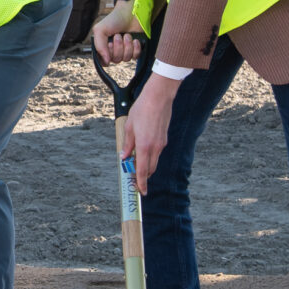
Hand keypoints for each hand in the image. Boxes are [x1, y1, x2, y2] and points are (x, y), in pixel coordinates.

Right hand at [91, 0, 144, 63]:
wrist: (131, 13)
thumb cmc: (115, 20)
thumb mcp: (100, 30)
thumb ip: (99, 46)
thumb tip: (106, 61)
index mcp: (104, 47)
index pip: (103, 62)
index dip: (107, 55)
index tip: (109, 44)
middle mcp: (114, 51)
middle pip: (116, 60)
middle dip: (118, 47)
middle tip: (118, 35)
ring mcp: (125, 50)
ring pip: (126, 58)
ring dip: (127, 45)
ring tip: (127, 35)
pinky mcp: (136, 49)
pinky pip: (136, 56)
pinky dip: (136, 48)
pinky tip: (135, 39)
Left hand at [122, 74, 177, 193]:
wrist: (159, 97)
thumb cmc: (142, 109)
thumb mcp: (129, 127)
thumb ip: (127, 144)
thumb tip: (124, 156)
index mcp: (144, 146)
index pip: (142, 171)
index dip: (141, 183)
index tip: (140, 191)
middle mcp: (155, 147)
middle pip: (150, 169)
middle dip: (143, 177)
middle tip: (135, 180)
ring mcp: (161, 143)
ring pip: (154, 161)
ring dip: (146, 166)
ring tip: (136, 164)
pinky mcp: (164, 138)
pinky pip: (157, 152)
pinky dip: (150, 156)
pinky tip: (142, 150)